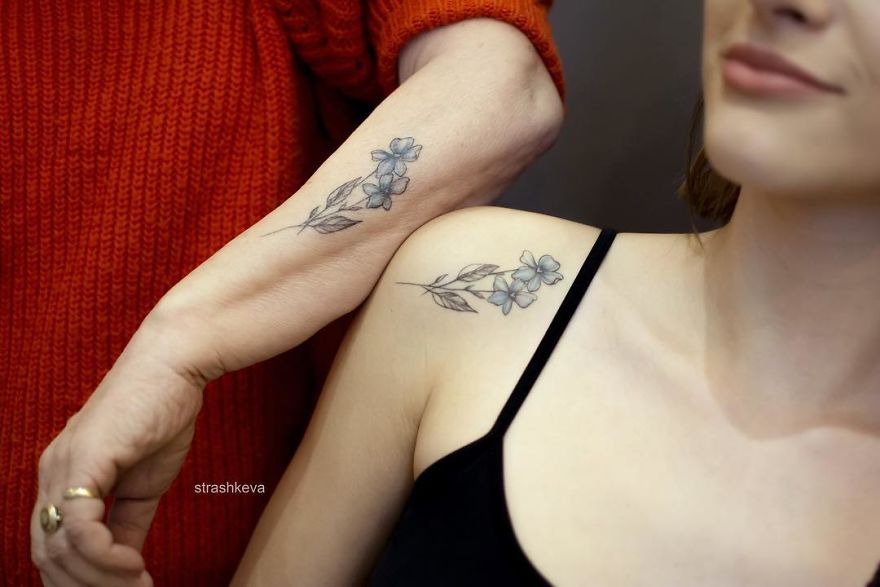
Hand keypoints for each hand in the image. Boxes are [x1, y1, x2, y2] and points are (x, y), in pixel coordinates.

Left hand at [31, 312, 213, 585]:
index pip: (52, 546)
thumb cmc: (162, 412)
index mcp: (62, 477)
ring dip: (100, 580)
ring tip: (138, 584)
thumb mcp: (144, 482)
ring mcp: (62, 468)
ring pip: (60, 549)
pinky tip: (135, 565)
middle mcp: (51, 474)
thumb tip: (125, 562)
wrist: (176, 366)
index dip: (81, 580)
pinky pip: (79, 528)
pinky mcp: (83, 462)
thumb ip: (128, 522)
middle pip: (47, 556)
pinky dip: (105, 558)